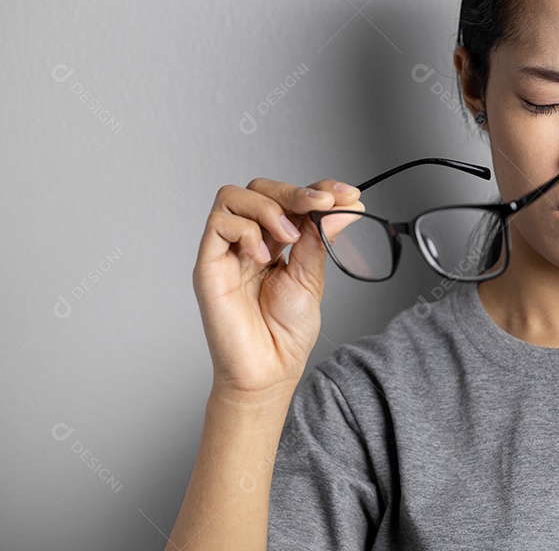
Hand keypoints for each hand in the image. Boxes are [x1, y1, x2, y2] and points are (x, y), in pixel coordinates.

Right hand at [192, 178, 363, 401]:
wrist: (269, 371)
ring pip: (233, 197)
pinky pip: (218, 225)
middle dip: (295, 191)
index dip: (317, 189)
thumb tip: (345, 206)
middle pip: (259, 188)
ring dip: (269, 207)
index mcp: (275, 242)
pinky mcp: (209, 266)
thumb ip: (319, 238)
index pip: (290, 199)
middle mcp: (248, 241)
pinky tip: (263, 257)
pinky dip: (247, 232)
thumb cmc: (285, 333)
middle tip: (323, 203)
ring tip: (289, 236)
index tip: (348, 194)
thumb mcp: (311, 277)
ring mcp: (227, 252)